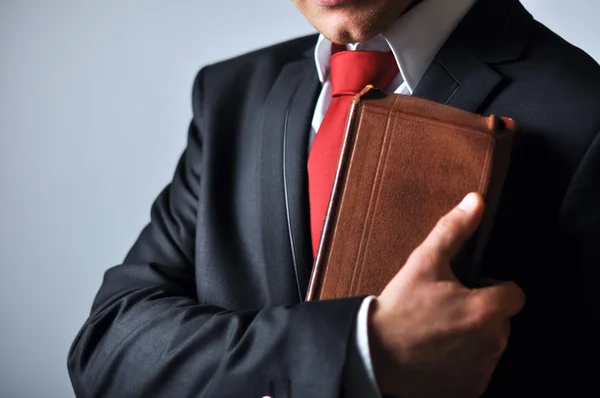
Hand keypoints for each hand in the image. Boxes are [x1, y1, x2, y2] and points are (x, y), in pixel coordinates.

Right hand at [369, 192, 524, 397]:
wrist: (373, 354)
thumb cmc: (399, 308)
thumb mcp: (423, 262)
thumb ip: (454, 229)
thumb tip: (475, 201)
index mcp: (485, 310)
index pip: (515, 294)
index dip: (493, 288)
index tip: (470, 289)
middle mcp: (491, 342)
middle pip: (501, 320)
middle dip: (481, 312)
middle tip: (446, 309)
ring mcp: (481, 369)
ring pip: (490, 344)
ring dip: (474, 336)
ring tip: (439, 330)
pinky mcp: (469, 388)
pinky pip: (477, 369)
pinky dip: (464, 361)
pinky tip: (438, 351)